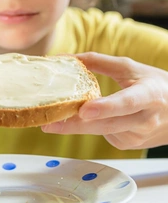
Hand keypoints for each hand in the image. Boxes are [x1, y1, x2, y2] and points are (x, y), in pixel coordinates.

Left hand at [42, 52, 167, 149]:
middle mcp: (145, 120)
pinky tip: (86, 118)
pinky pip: (104, 134)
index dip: (106, 107)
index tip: (84, 110)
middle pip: (107, 125)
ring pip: (101, 132)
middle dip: (76, 126)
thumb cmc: (154, 85)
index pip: (127, 102)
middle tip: (49, 124)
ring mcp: (137, 136)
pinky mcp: (128, 144)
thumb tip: (64, 57)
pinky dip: (90, 126)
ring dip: (76, 127)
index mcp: (149, 95)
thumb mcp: (131, 68)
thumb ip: (98, 62)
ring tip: (52, 122)